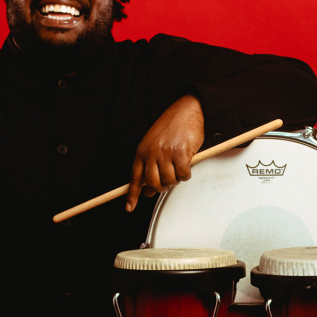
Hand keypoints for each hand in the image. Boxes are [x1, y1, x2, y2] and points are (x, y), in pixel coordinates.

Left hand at [126, 95, 204, 211]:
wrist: (186, 109)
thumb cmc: (172, 125)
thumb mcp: (154, 144)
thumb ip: (150, 164)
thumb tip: (148, 188)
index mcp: (142, 151)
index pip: (134, 177)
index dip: (132, 194)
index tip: (130, 206)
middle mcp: (152, 153)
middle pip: (153, 184)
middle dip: (162, 188)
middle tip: (168, 183)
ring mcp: (166, 153)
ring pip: (169, 181)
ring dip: (176, 180)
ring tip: (179, 169)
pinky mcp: (181, 153)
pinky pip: (183, 175)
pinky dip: (186, 174)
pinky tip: (187, 165)